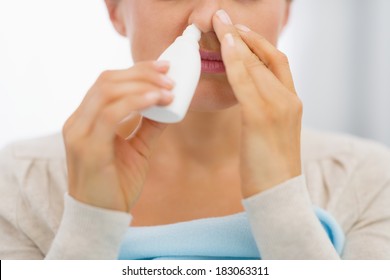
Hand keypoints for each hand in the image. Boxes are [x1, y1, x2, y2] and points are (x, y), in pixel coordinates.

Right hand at [63, 61, 173, 211]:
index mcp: (86, 119)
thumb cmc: (117, 183)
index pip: (107, 82)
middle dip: (142, 73)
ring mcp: (79, 133)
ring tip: (168, 90)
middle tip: (169, 77)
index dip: (136, 70)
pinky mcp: (87, 148)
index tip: (163, 68)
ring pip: (107, 92)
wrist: (102, 217)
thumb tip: (168, 105)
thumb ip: (148, 125)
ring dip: (142, 86)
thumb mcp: (137, 149)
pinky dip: (135, 102)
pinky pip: (110, 114)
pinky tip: (156, 101)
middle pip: (107, 80)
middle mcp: (77, 122)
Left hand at [213, 10, 302, 197]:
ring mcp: (278, 107)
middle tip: (223, 18)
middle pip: (266, 57)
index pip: (276, 62)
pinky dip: (235, 62)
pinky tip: (224, 47)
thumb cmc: (269, 166)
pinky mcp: (261, 118)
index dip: (258, 43)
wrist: (278, 195)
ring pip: (256, 65)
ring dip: (236, 42)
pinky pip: (246, 82)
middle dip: (243, 35)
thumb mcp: (270, 131)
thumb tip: (246, 94)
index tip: (239, 31)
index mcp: (292, 101)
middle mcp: (289, 99)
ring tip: (219, 24)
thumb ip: (263, 109)